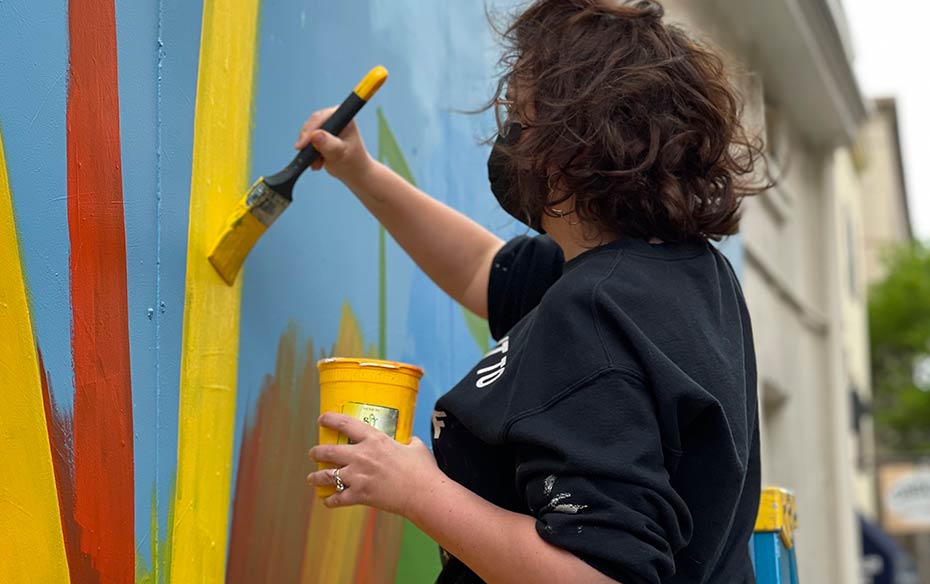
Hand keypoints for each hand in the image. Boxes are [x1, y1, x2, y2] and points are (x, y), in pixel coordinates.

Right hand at [294, 106, 374, 183]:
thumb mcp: (340, 155)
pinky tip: (316, 163)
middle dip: (308, 142)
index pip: (321, 118)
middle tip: (307, 158)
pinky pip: (308, 140)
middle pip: (312, 124)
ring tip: (317, 165)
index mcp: (343, 117)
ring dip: (308, 149)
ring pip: (308, 133)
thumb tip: (314, 135)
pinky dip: (309, 152)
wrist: (354, 171)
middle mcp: (335, 117)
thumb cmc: (352, 162)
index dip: (309, 130)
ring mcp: (328, 125)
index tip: (301, 146)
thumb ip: (328, 145)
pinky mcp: (321, 134)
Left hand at [307, 413, 442, 516]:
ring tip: (312, 478)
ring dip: (316, 477)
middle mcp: (361, 456)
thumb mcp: (416, 447)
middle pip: (329, 451)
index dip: (330, 420)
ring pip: (327, 476)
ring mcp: (358, 477)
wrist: (422, 493)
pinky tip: (326, 500)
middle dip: (316, 452)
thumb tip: (408, 441)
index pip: (345, 424)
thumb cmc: (422, 469)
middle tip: (313, 453)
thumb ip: (408, 441)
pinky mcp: (360, 496)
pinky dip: (330, 500)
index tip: (322, 419)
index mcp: (374, 440)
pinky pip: (337, 499)